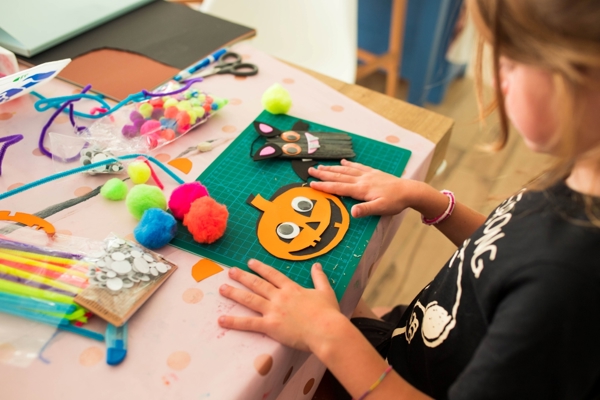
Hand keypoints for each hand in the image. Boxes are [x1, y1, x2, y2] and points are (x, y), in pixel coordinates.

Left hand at [218, 259, 343, 352]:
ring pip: (249, 299)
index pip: (273, 275)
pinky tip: (221, 320)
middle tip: (230, 271)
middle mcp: (280, 296)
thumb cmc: (328, 313)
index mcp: (292, 288)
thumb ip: (319, 278)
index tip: (250, 262)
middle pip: (257, 284)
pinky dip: (234, 322)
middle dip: (242, 276)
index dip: (260, 268)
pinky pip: (249, 323)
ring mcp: (273, 310)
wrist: (326, 330)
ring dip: (234, 293)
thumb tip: (317, 265)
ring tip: (222, 289)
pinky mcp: (270, 325)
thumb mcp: (326, 291)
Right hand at [308, 159, 420, 217]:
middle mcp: (362, 180)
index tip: (311, 184)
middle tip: (310, 171)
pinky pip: (357, 167)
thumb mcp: (380, 209)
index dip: (324, 186)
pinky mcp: (373, 173)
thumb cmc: (395, 202)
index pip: (338, 187)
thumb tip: (352, 212)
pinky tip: (344, 162)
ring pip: (346, 170)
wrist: (409, 190)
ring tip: (321, 166)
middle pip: (339, 176)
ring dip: (332, 168)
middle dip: (323, 174)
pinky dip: (349, 164)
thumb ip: (365, 210)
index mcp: (361, 189)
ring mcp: (367, 175)